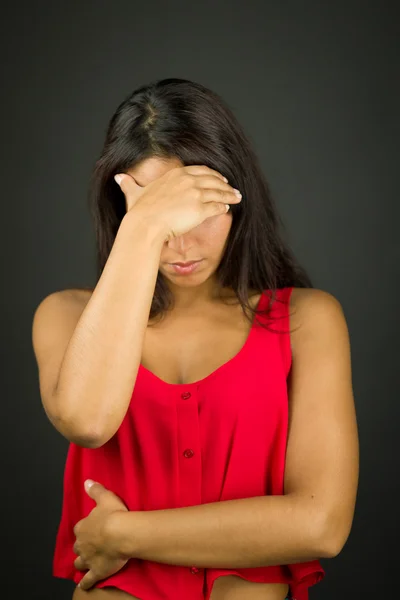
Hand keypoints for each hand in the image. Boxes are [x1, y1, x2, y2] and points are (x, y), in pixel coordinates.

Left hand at [73, 480, 128, 589]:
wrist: (120, 533)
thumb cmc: (113, 514)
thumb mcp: (105, 497)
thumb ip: (95, 490)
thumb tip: (86, 481)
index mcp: (83, 527)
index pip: (80, 529)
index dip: (84, 530)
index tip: (90, 529)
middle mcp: (82, 544)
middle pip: (78, 547)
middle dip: (82, 547)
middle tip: (89, 546)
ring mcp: (88, 559)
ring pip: (80, 563)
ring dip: (81, 563)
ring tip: (85, 564)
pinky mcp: (96, 571)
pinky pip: (88, 580)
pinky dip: (85, 583)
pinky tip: (84, 586)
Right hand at [114, 165, 241, 240]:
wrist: (145, 225)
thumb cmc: (139, 212)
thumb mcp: (134, 193)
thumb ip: (129, 184)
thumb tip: (118, 177)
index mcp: (175, 175)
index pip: (200, 170)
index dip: (211, 174)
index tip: (217, 178)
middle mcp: (187, 181)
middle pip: (213, 179)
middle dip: (224, 184)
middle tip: (232, 188)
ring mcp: (195, 194)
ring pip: (218, 192)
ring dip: (229, 195)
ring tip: (237, 197)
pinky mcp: (200, 209)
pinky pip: (217, 206)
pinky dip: (223, 206)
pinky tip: (227, 208)